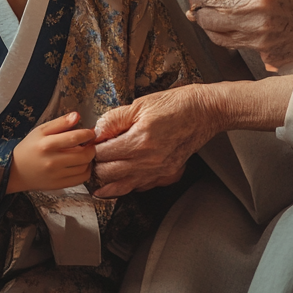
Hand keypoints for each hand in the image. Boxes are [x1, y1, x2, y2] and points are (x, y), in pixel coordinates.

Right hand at [7, 112, 95, 193]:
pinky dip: (86, 171)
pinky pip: (80, 179)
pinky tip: (81, 165)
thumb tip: (77, 115)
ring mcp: (56, 176)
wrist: (16, 171)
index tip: (91, 132)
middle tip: (90, 144)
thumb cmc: (29, 147)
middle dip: (91, 148)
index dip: (87, 134)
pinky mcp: (59, 185)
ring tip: (84, 153)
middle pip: (83, 155)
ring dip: (89, 159)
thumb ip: (60, 122)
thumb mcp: (40, 130)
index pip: (74, 138)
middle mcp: (52, 161)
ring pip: (84, 168)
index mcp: (47, 145)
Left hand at [92, 86, 215, 196]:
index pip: (103, 154)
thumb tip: (96, 132)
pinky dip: (129, 185)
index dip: (92, 150)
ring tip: (99, 177)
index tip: (89, 146)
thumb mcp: (140, 104)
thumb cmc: (176, 104)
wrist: (204, 112)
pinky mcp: (168, 175)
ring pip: (124, 186)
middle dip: (97, 167)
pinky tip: (123, 179)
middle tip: (92, 159)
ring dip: (108, 182)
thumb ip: (114, 119)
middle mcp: (150, 161)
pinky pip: (142, 187)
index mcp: (140, 140)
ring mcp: (160, 171)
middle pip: (109, 174)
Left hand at [165, 0, 292, 71]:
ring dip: (208, 24)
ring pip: (217, 36)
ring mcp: (261, 43)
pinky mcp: (264, 58)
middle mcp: (258, 22)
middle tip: (198, 2)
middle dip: (198, 9)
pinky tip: (231, 28)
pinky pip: (234, 47)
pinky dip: (225, 37)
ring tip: (211, 14)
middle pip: (209, 18)